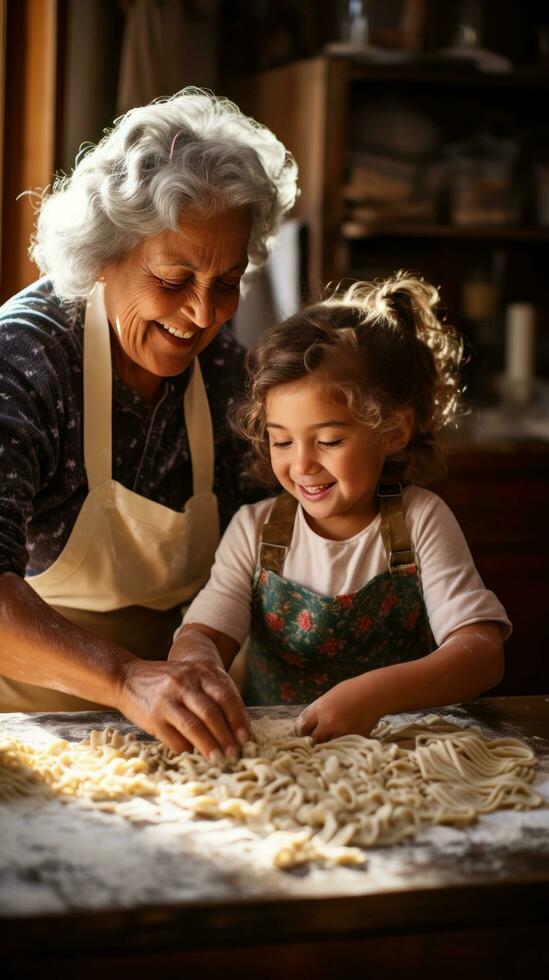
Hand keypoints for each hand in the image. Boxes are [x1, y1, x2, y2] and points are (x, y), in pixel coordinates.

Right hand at [116, 638, 248, 761]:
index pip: (226, 696)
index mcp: (199, 671)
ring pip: (194, 726)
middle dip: (226, 736)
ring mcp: (167, 699)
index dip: (238, 719)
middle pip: (211, 713)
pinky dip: (186, 749)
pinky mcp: (153, 717)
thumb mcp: (192, 677)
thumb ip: (212, 694)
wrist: (127, 678)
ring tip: (218, 759)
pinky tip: (192, 753)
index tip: (245, 737)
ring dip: (209, 746)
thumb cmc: (168, 682)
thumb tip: (236, 728)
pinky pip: (174, 738)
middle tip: (234, 753)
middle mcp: (184, 683)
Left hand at [296, 674, 381, 742]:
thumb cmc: (352, 691)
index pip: (302, 726)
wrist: (375, 693)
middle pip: (313, 739)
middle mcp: (328, 722)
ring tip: (330, 740)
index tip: (304, 733)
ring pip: (327, 745)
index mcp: (319, 709)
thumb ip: (318, 710)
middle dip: (313, 739)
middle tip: (316, 740)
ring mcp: (341, 732)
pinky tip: (344, 739)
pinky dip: (341, 744)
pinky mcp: (353, 739)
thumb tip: (308, 724)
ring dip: (327, 743)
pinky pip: (342, 746)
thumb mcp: (329, 697)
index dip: (302, 731)